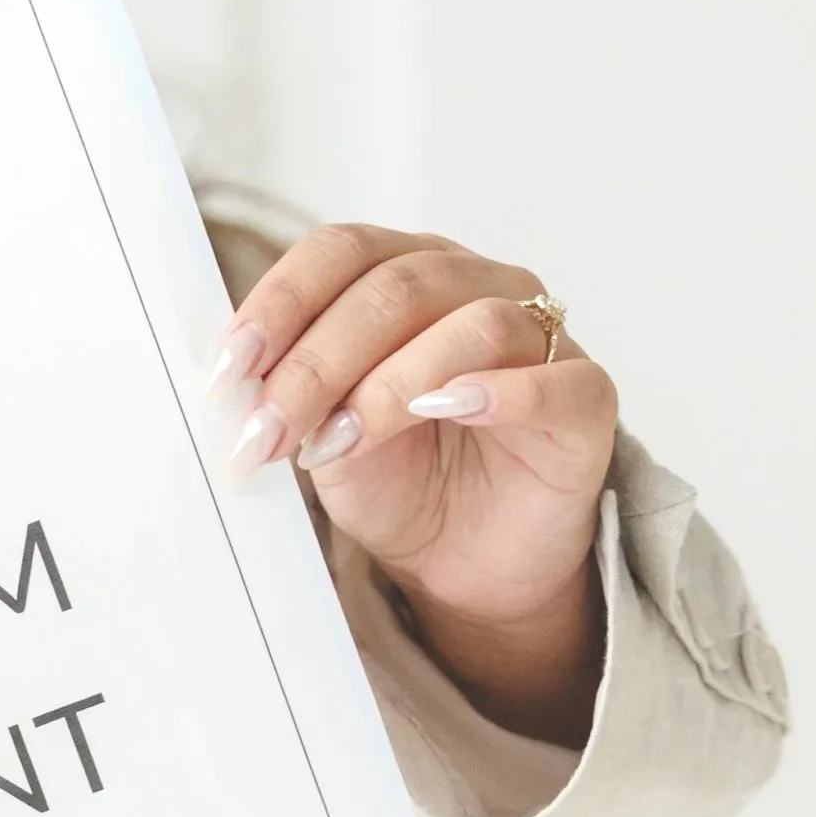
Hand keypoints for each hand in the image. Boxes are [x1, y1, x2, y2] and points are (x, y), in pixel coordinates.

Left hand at [213, 225, 614, 743]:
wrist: (465, 565)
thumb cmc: (399, 482)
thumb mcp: (322, 436)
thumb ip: (289, 396)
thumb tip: (234, 384)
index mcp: (405, 272)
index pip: (341, 250)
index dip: (281, 301)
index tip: (229, 366)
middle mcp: (475, 285)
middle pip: (394, 288)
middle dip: (317, 362)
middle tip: (270, 430)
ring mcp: (539, 336)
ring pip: (471, 324)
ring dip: (388, 385)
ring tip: (339, 443)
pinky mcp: (586, 398)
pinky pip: (552, 379)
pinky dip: (497, 392)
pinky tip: (445, 412)